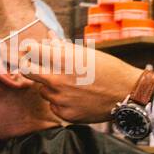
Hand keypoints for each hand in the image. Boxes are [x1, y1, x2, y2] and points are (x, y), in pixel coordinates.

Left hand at [11, 37, 145, 122]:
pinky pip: (53, 105)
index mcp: (62, 60)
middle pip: (25, 71)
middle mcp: (57, 80)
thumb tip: (47, 38)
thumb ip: (62, 47)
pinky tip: (77, 97)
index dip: (29, 49)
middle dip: (29, 66)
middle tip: (39, 66)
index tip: (31, 50)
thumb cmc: (108, 69)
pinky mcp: (65, 114)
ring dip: (50, 86)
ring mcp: (60, 99)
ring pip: (42, 90)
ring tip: (71, 84)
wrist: (127, 94)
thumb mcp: (86, 53)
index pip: (30, 50)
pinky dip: (60, 101)